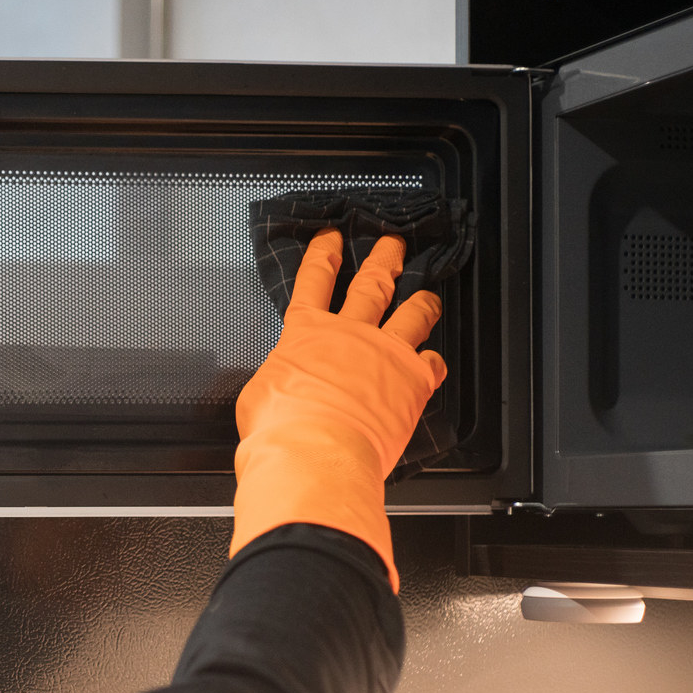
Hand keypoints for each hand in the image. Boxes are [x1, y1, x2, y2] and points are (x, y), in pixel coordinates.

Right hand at [229, 231, 446, 590]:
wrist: (314, 453)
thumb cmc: (280, 430)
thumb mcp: (257, 395)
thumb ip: (278, 378)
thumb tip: (279, 384)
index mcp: (307, 334)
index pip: (315, 281)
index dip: (324, 255)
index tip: (332, 239)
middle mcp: (350, 334)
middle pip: (372, 284)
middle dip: (384, 259)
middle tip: (393, 244)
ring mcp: (386, 354)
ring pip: (412, 314)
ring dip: (422, 301)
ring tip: (429, 295)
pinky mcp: (413, 381)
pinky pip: (433, 363)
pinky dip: (434, 362)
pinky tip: (434, 362)